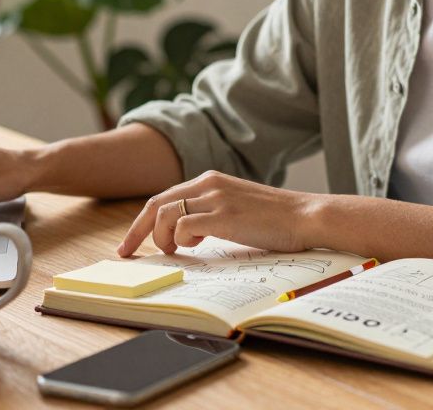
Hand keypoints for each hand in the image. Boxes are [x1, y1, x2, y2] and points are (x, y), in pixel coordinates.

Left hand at [116, 171, 319, 256]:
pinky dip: (181, 241)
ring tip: (175, 251)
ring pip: (165, 215)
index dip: (143, 221)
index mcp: (210, 180)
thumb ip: (211, 212)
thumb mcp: (236, 207)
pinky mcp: (224, 216)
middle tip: (127, 252)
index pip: (163, 197)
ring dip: (161, 238)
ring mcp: (216, 198)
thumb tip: (185, 233)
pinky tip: (195, 247)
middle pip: (155, 204)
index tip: (132, 242)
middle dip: (137, 230)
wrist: (306, 216)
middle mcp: (208, 184)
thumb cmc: (275, 219)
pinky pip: (184, 227)